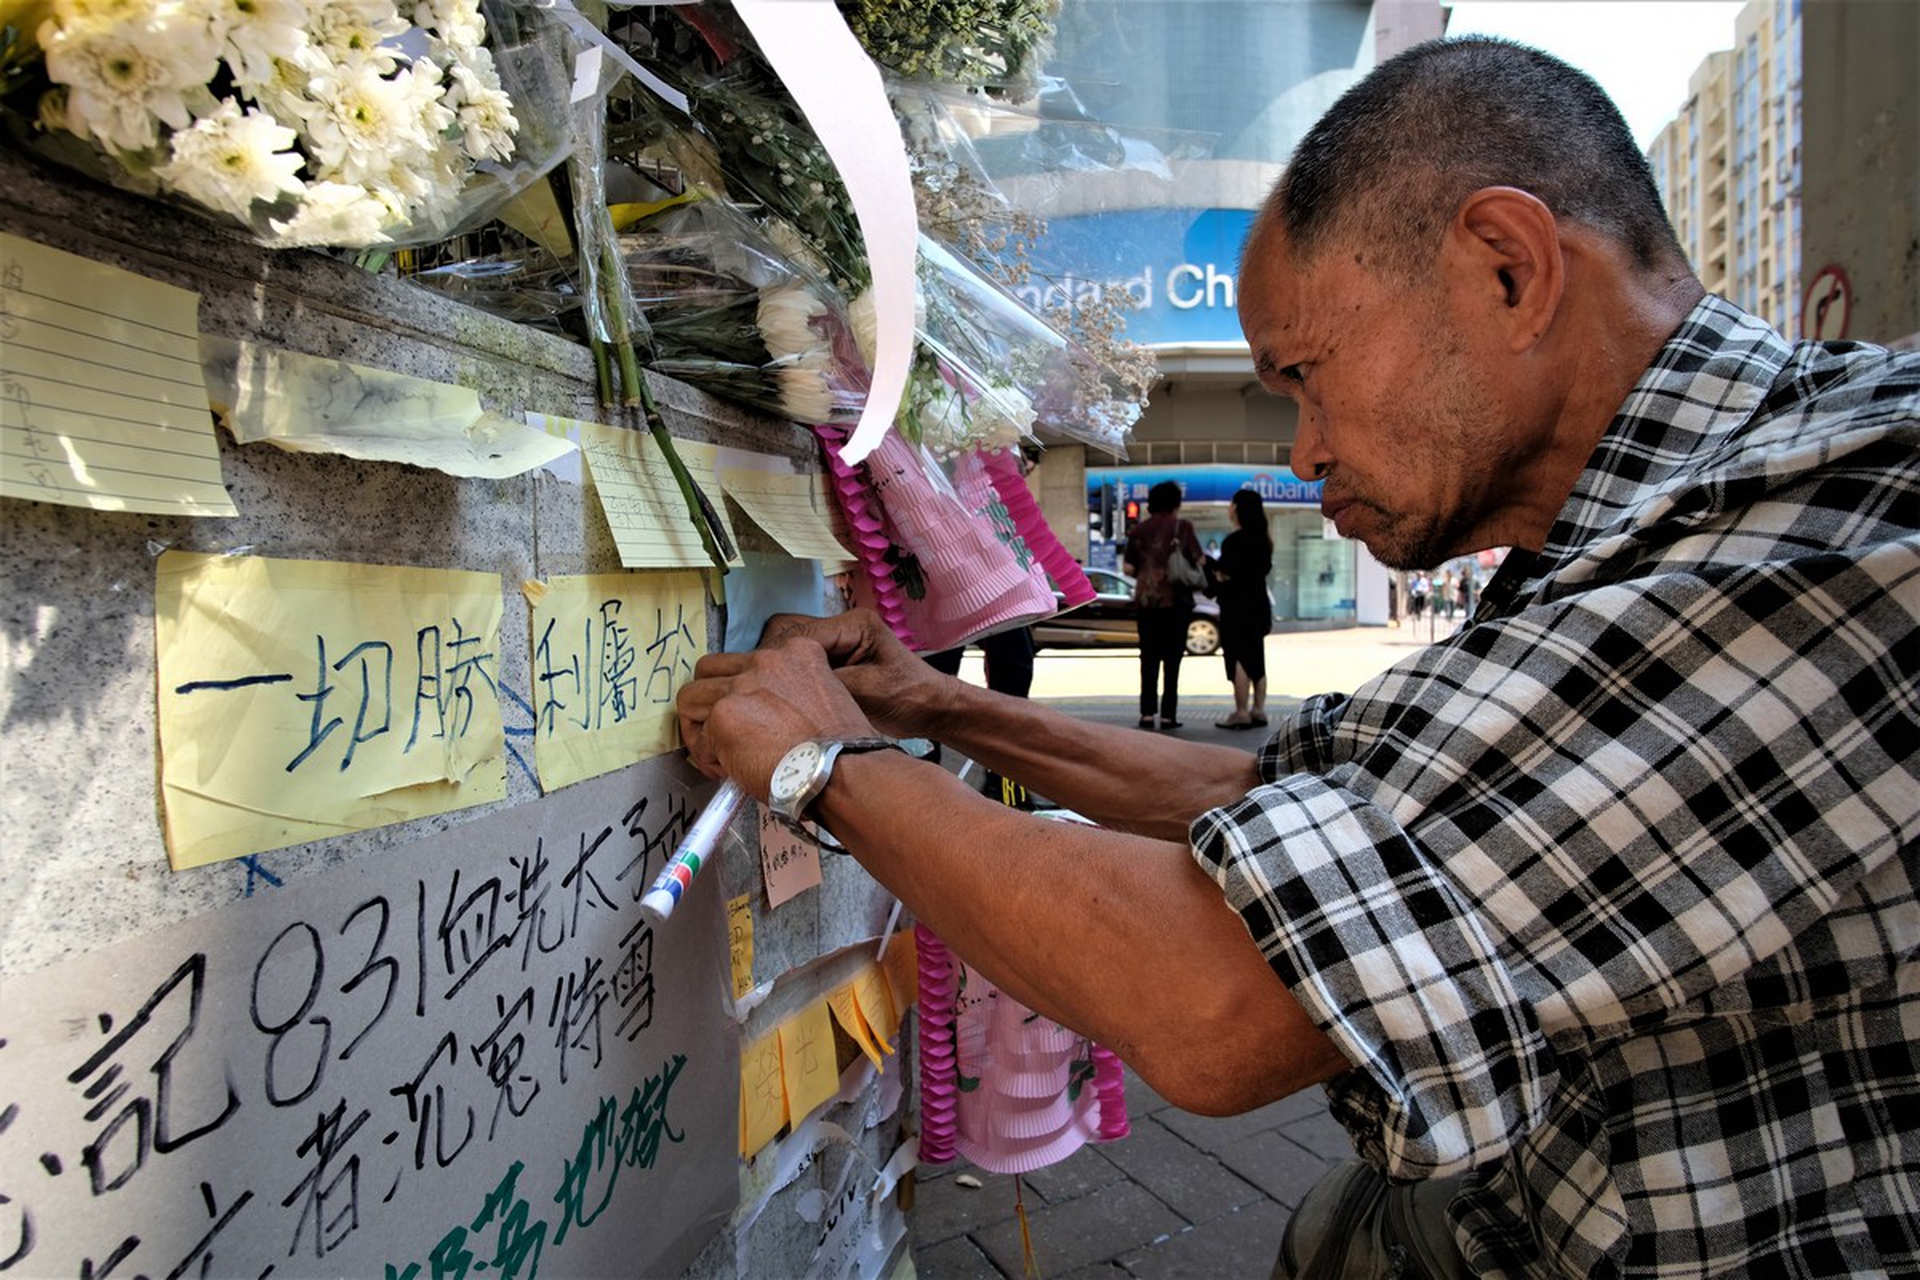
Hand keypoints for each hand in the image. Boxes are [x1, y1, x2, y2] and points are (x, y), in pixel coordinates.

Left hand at [676, 633, 877, 799]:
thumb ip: (790, 693)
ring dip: (699, 729)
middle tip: (717, 730)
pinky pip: (698, 742)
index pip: (747, 660)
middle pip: (708, 671)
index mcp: (795, 652)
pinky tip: (729, 773)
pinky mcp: (724, 718)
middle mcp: (765, 661)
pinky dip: (708, 761)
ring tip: (715, 753)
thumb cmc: (839, 749)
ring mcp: (741, 688)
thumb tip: (761, 716)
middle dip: (707, 702)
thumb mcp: (825, 696)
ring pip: (690, 698)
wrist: (841, 770)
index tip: (748, 715)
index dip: (740, 691)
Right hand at [756, 609, 953, 738]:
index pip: (799, 633)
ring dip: (776, 668)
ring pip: (787, 645)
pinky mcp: (834, 658)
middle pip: (786, 633)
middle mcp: (841, 626)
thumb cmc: (910, 699)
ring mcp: (837, 641)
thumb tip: (784, 687)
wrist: (931, 709)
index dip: (775, 658)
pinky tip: (782, 696)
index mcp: (854, 624)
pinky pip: (799, 661)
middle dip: (770, 659)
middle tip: (758, 688)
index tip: (757, 681)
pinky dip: (787, 676)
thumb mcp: (867, 692)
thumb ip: (826, 683)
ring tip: (768, 694)